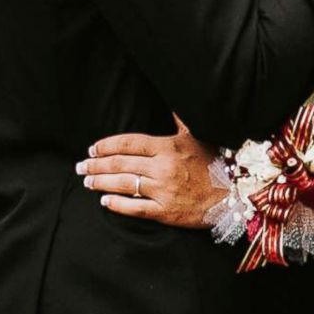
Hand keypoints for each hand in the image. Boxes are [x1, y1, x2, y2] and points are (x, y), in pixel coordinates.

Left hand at [77, 116, 224, 228]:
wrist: (233, 196)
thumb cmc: (214, 164)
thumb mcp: (197, 137)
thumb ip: (180, 120)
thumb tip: (171, 102)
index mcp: (168, 147)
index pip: (129, 143)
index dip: (107, 145)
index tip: (92, 148)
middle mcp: (163, 167)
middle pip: (121, 164)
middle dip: (96, 164)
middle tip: (80, 166)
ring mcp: (163, 190)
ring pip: (124, 184)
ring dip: (101, 182)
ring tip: (87, 181)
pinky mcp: (165, 211)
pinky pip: (135, 207)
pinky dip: (117, 204)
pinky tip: (105, 200)